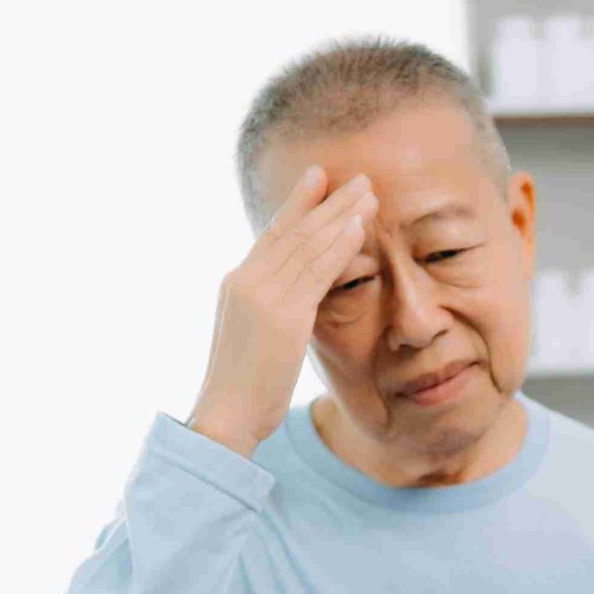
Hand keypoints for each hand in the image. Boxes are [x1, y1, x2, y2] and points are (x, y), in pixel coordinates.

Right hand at [186, 166, 377, 455]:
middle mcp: (247, 281)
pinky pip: (317, 272)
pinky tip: (359, 227)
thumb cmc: (243, 390)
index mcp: (237, 284)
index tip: (318, 178)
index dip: (297, 204)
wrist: (225, 417)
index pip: (273, 235)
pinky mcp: (282, 315)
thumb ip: (271, 312)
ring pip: (307, 244)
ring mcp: (263, 296)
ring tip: (368, 193)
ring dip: (340, 215)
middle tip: (356, 177)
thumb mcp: (255, 339)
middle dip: (326, 200)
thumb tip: (294, 304)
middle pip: (292, 230)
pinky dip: (339, 246)